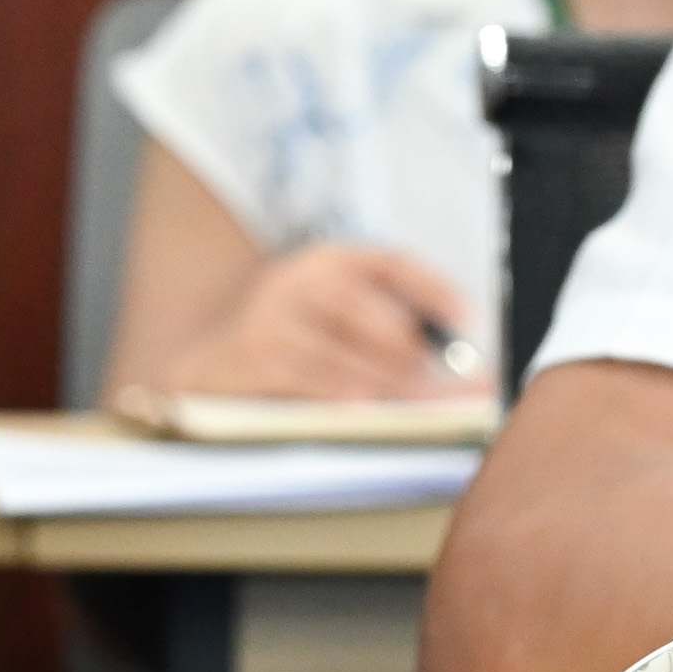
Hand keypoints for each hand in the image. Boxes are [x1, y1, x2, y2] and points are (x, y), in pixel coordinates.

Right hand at [160, 244, 476, 402]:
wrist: (203, 369)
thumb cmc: (284, 346)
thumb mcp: (327, 317)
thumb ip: (382, 330)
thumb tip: (458, 370)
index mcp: (324, 262)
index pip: (391, 263)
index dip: (433, 289)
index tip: (469, 318)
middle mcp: (297, 280)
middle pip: (375, 316)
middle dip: (420, 357)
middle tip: (454, 386)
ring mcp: (272, 319)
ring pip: (350, 355)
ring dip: (394, 386)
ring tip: (428, 406)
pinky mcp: (253, 359)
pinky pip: (310, 380)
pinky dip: (341, 395)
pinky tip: (367, 409)